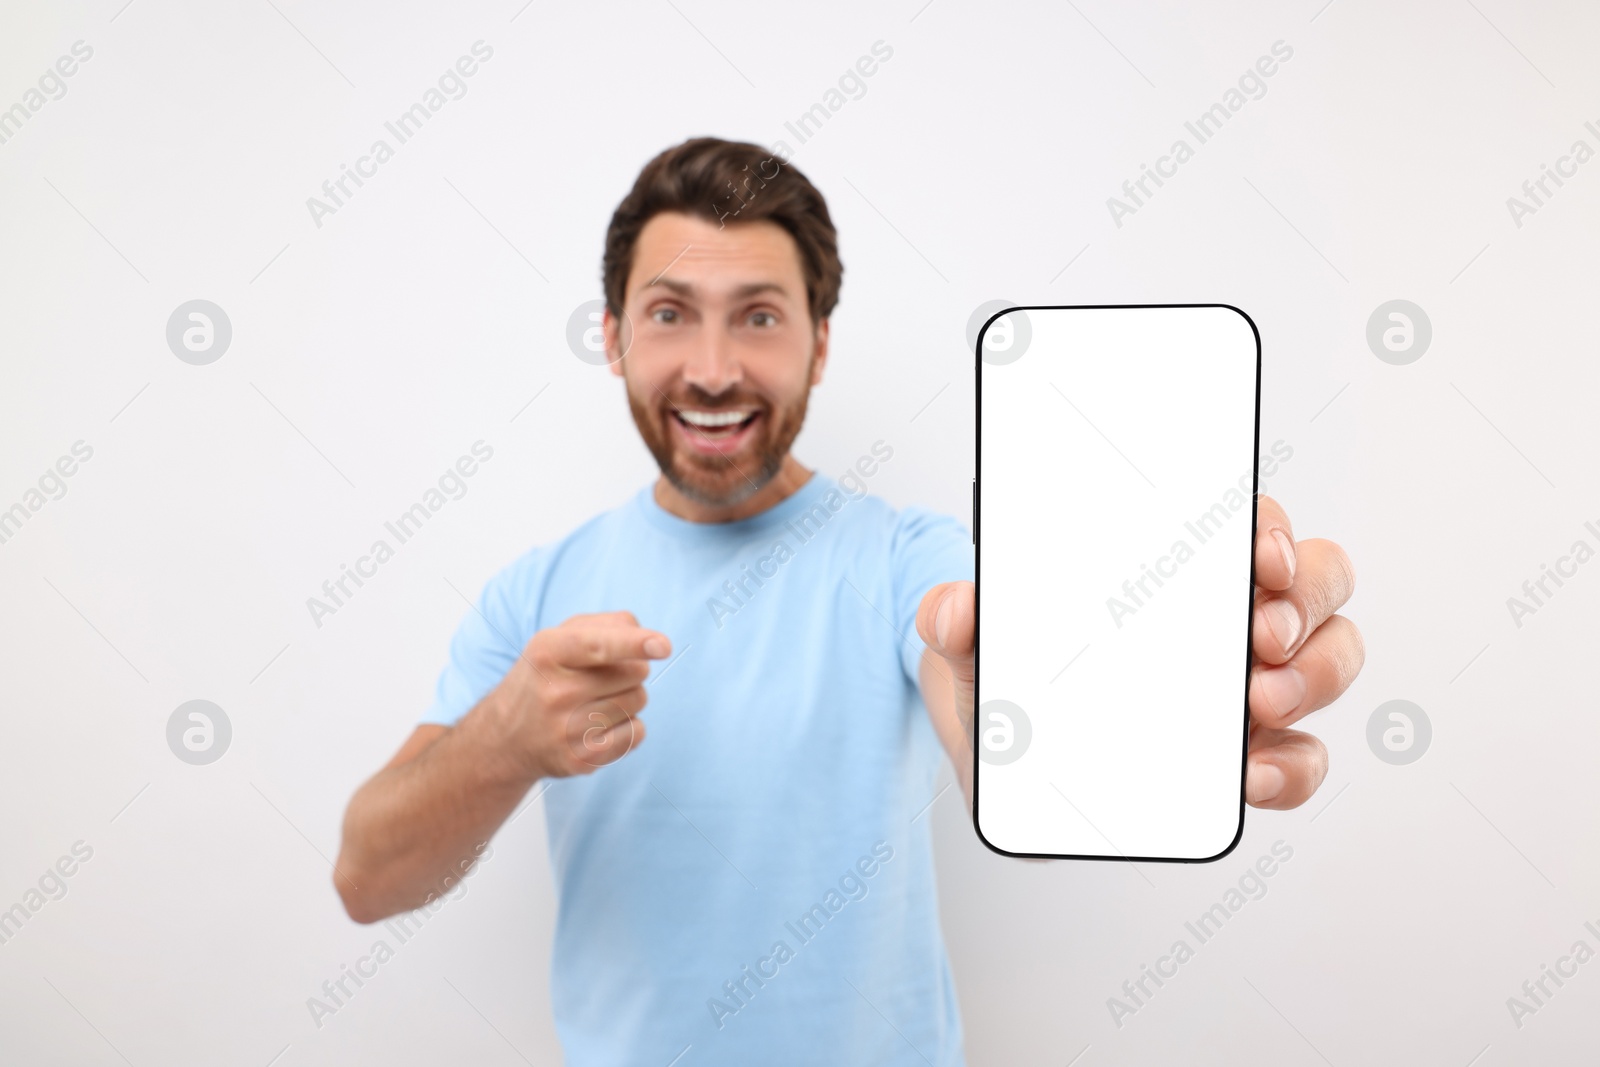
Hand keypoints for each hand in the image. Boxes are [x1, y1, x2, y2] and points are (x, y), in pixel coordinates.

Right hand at [489, 611, 671, 778]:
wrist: (506, 737)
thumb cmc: (546, 676)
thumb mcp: (559, 638)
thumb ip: (605, 626)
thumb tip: (650, 640)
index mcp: (548, 651)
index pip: (599, 645)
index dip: (635, 643)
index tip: (663, 646)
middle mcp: (555, 691)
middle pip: (635, 672)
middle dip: (631, 669)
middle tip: (601, 677)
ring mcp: (566, 729)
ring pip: (639, 700)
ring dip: (630, 696)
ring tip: (597, 701)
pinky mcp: (581, 760)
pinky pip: (637, 733)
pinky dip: (630, 726)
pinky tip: (601, 726)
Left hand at [915, 495, 1363, 812]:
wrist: (999, 752)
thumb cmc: (1006, 670)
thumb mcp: (972, 641)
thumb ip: (953, 619)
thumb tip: (953, 609)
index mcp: (1175, 564)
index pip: (1249, 521)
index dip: (1272, 529)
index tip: (1257, 555)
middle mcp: (1228, 615)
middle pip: (1316, 581)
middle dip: (1304, 604)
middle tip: (1260, 637)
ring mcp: (1250, 684)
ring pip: (1330, 658)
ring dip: (1315, 677)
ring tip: (1262, 702)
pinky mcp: (1249, 755)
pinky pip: (1302, 758)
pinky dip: (1292, 768)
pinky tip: (1251, 777)